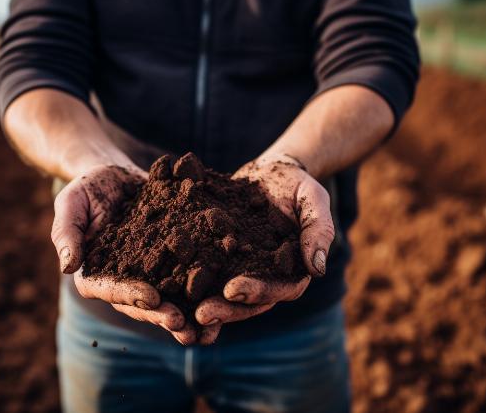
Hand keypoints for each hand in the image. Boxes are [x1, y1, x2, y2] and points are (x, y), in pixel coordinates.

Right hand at [51, 163, 198, 344]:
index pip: (109, 289)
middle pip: (141, 303)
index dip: (130, 295)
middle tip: (181, 323)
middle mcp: (123, 281)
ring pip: (167, 298)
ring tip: (204, 325)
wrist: (116, 175)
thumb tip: (67, 267)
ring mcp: (148, 275)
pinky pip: (187, 276)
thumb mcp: (70, 204)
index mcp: (95, 275)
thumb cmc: (86, 189)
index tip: (151, 298)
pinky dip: (203, 288)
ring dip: (185, 313)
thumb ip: (67, 234)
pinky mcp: (171, 262)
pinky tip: (222, 295)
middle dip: (161, 314)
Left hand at [194, 153, 334, 336]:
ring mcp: (239, 270)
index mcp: (291, 272)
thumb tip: (318, 268)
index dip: (256, 292)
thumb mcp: (314, 201)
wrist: (271, 172)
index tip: (233, 290)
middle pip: (246, 301)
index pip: (278, 290)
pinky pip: (203, 271)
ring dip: (204, 302)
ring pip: (222, 293)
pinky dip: (187, 279)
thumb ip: (318, 231)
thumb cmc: (299, 186)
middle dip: (225, 308)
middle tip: (202, 313)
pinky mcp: (219, 257)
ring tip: (183, 306)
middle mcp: (264, 277)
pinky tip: (166, 281)